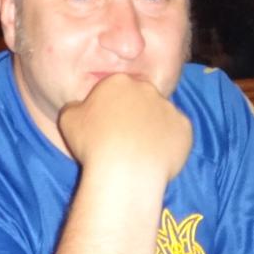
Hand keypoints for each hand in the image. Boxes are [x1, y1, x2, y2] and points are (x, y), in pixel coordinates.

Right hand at [57, 72, 191, 179]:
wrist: (126, 172)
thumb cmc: (93, 144)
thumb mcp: (68, 120)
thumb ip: (75, 107)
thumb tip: (81, 108)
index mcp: (118, 82)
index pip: (114, 89)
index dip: (108, 107)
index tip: (104, 125)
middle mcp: (147, 89)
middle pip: (139, 98)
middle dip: (132, 113)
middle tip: (121, 138)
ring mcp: (168, 107)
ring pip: (159, 115)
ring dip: (151, 127)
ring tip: (138, 151)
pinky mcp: (184, 128)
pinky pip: (176, 133)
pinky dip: (167, 142)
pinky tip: (154, 157)